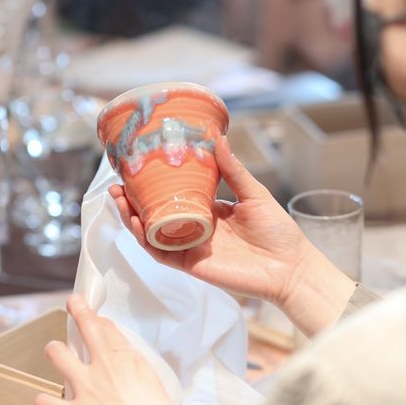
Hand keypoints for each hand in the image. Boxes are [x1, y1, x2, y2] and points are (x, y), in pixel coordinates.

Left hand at [35, 295, 195, 404]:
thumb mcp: (156, 386)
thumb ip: (137, 374)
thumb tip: (132, 376)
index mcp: (128, 358)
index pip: (108, 327)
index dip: (99, 319)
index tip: (97, 317)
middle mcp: (104, 366)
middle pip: (86, 325)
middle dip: (77, 309)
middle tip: (73, 303)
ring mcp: (85, 387)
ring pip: (58, 353)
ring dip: (55, 351)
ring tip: (55, 352)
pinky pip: (46, 400)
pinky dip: (45, 401)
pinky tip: (46, 402)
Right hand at [110, 136, 356, 335]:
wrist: (289, 266)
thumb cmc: (277, 230)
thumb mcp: (253, 192)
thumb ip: (233, 170)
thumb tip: (218, 138)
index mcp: (208, 210)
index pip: (173, 196)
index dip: (153, 185)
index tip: (137, 168)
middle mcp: (194, 228)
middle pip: (155, 215)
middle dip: (133, 201)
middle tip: (117, 184)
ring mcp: (190, 247)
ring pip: (152, 233)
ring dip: (131, 218)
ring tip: (118, 199)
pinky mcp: (190, 265)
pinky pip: (161, 252)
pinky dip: (145, 239)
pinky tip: (135, 222)